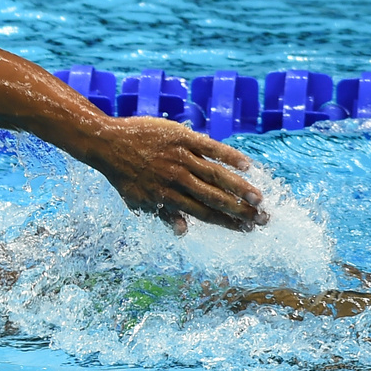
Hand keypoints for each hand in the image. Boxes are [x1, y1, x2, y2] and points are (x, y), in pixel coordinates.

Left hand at [90, 117, 266, 234]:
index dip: (227, 222)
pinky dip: (228, 156)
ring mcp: (180, 157)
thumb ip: (163, 215)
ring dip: (240, 187)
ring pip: (216, 175)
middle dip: (241, 210)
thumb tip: (183, 232)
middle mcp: (176, 179)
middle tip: (264, 219)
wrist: (107, 143)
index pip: (204, 213)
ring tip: (259, 198)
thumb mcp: (138, 201)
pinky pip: (210, 147)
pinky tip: (246, 165)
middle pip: (215, 197)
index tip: (247, 229)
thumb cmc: (124, 175)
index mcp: (167, 197)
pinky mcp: (182, 137)